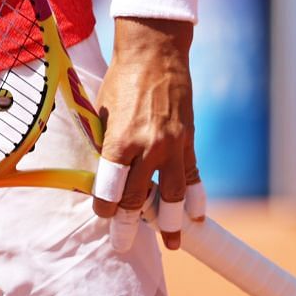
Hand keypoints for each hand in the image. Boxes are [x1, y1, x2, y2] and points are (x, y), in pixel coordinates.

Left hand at [93, 17, 197, 250]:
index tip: (102, 216)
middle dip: (130, 223)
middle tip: (123, 242)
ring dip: (170, 222)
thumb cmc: (122, 79)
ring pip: (172, 196)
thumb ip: (104, 143)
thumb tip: (100, 173)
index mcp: (119, 140)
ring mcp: (172, 147)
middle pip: (139, 197)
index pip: (110, 187)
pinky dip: (195, 200)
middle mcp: (147, 148)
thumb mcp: (102, 110)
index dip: (105, 207)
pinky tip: (195, 217)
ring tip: (171, 242)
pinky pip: (193, 178)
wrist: (155, 53)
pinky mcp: (189, 142)